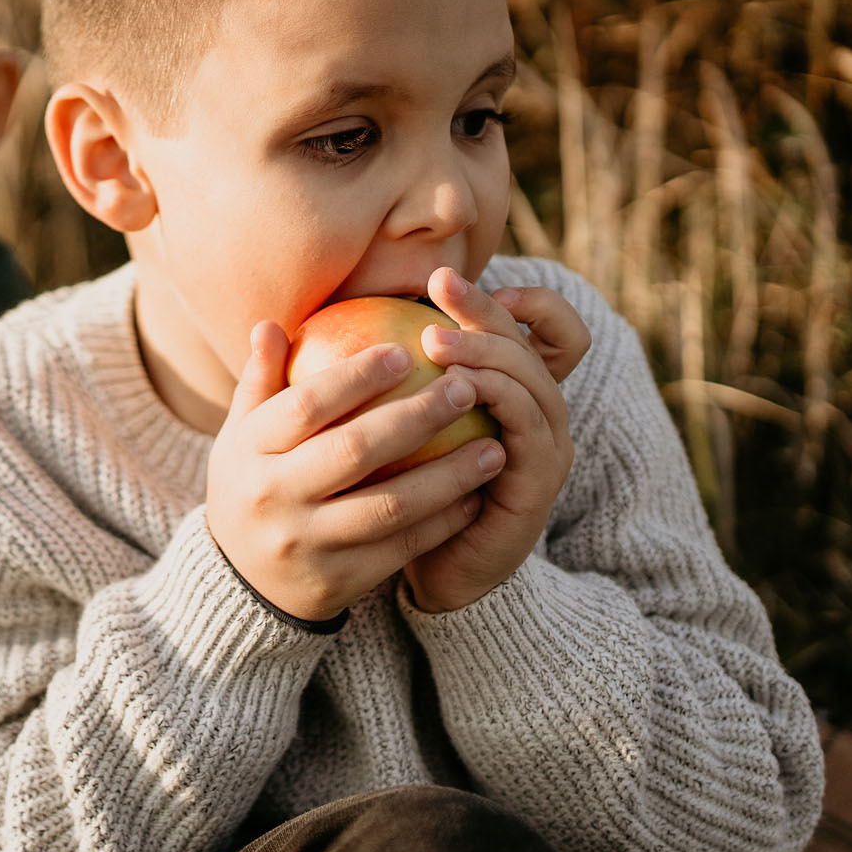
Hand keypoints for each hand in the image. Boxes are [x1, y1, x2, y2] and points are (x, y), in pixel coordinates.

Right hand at [205, 320, 508, 621]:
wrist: (242, 583)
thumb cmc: (253, 485)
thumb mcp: (241, 436)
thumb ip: (261, 382)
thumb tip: (270, 324)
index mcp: (248, 450)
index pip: (306, 405)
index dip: (355, 377)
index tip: (405, 351)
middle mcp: (273, 496)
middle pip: (354, 450)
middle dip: (417, 416)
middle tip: (466, 388)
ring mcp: (305, 542)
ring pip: (389, 505)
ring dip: (448, 475)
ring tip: (493, 448)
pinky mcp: (337, 580)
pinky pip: (400, 547)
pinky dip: (442, 522)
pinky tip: (475, 497)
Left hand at [400, 269, 587, 611]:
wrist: (431, 569)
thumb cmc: (404, 491)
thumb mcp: (391, 424)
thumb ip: (380, 375)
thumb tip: (305, 323)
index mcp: (515, 391)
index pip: (546, 329)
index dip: (523, 299)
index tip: (456, 281)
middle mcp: (540, 412)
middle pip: (533, 341)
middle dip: (487, 307)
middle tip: (439, 284)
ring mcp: (546, 444)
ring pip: (531, 378)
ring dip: (487, 350)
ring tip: (435, 339)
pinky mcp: (539, 478)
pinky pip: (525, 425)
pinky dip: (496, 396)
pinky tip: (455, 386)